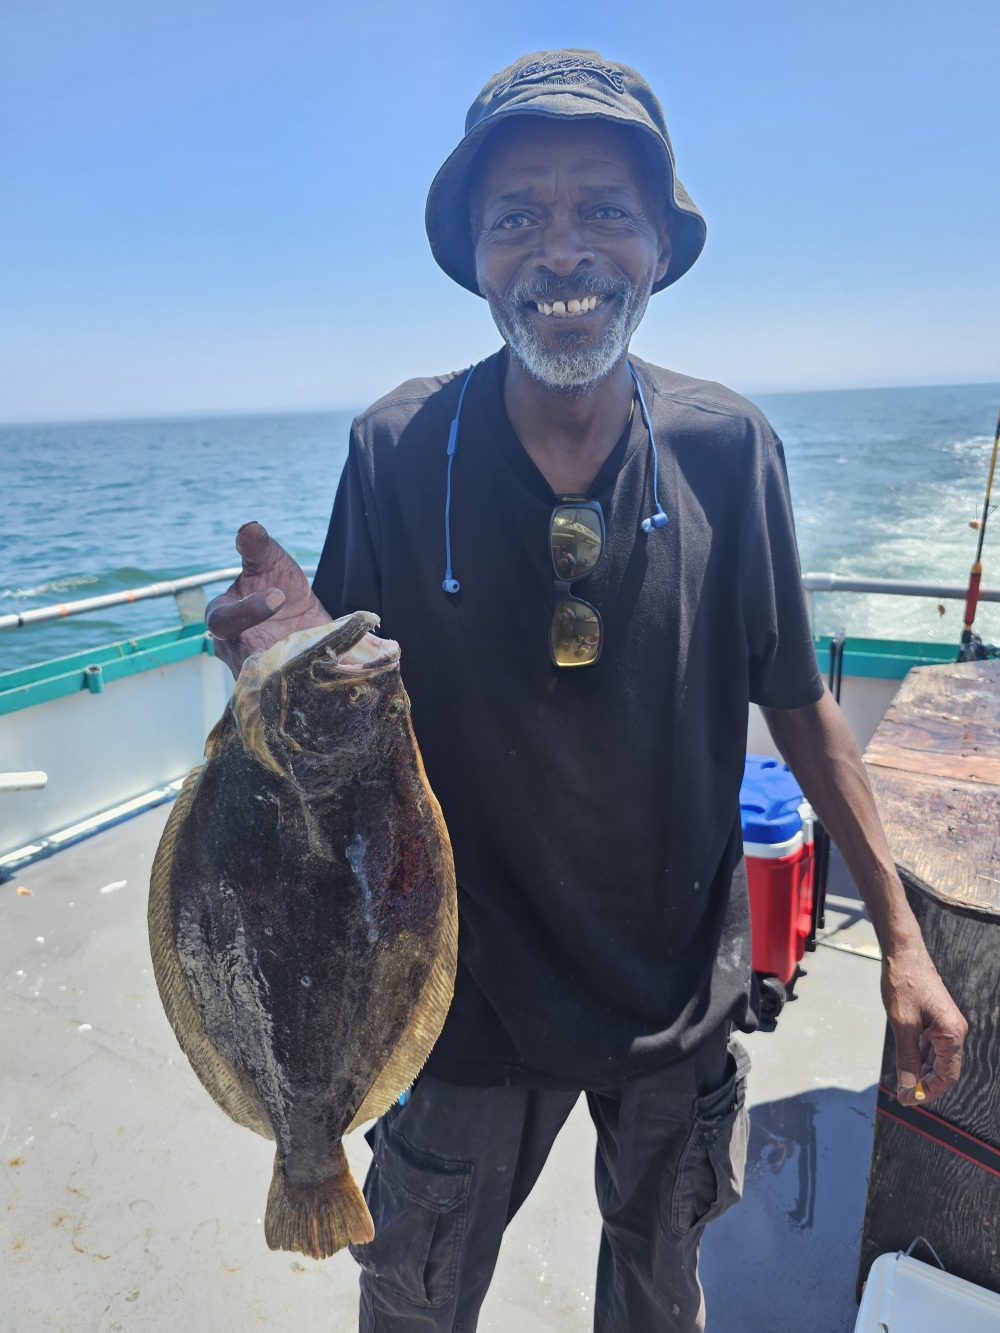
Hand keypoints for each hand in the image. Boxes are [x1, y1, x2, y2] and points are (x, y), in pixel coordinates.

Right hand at [205, 521, 331, 677]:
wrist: (300, 614)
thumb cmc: (277, 583)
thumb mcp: (272, 561)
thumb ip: (258, 547)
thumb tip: (249, 527)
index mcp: (221, 617)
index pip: (223, 620)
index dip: (247, 610)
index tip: (279, 596)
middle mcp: (233, 649)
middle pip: (243, 658)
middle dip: (270, 651)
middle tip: (302, 646)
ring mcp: (253, 672)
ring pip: (267, 682)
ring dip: (292, 673)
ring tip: (318, 664)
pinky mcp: (278, 688)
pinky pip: (287, 693)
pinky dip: (307, 687)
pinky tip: (332, 677)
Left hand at [880, 937, 967, 1106]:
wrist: (903, 952)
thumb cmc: (903, 983)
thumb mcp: (902, 1024)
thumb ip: (907, 1056)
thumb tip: (908, 1083)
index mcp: (952, 1033)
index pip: (947, 1075)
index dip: (928, 1091)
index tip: (908, 1100)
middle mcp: (954, 1030)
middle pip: (944, 1069)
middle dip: (924, 1084)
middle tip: (902, 1095)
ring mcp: (946, 1024)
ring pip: (937, 1058)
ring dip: (921, 1071)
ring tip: (903, 1083)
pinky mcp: (937, 1018)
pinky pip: (932, 1045)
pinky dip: (920, 1056)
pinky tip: (907, 1062)